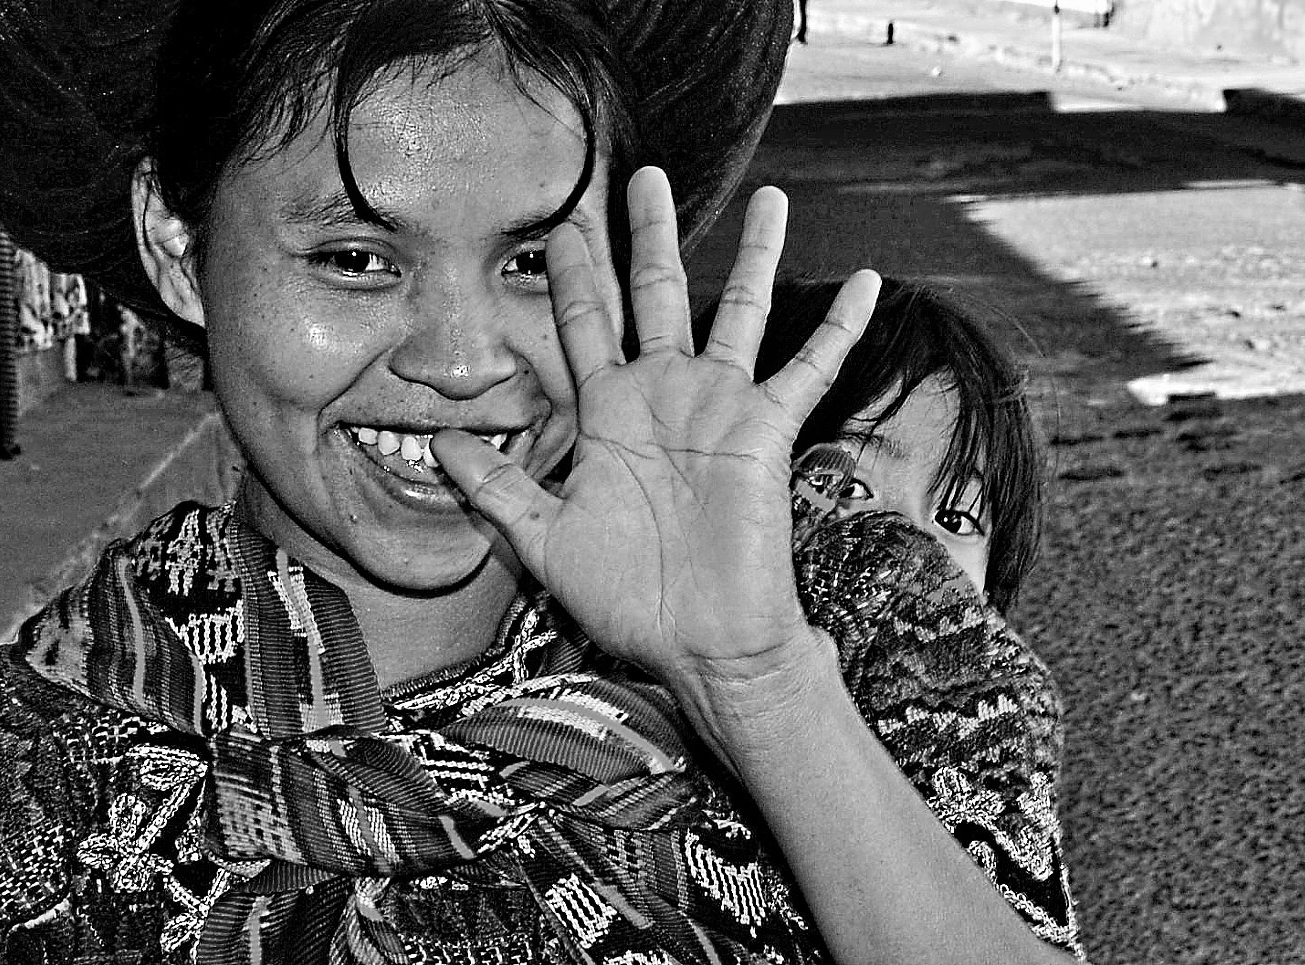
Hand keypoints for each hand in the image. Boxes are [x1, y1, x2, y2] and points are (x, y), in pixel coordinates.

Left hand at [436, 166, 881, 691]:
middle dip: (649, 234)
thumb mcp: (543, 540)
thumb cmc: (628, 599)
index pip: (585, 324)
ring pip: (739, 311)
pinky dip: (838, 326)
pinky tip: (866, 281)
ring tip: (770, 196)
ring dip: (754, 254)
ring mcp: (719, 408)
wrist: (700, 644)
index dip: (573, 274)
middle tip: (642, 175)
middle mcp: (664, 397)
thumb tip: (438, 445)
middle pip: (657, 294)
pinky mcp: (766, 430)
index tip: (558, 221)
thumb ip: (495, 488)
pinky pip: (810, 368)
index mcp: (608, 415)